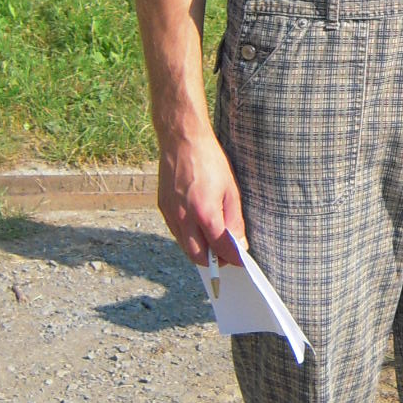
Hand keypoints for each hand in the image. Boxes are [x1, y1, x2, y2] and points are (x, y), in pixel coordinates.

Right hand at [157, 130, 245, 266]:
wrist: (182, 140)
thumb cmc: (210, 162)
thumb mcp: (231, 190)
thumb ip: (234, 221)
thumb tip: (239, 245)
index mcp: (205, 213)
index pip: (220, 249)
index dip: (232, 258)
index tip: (240, 262)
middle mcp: (184, 218)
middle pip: (198, 256)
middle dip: (213, 261)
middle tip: (226, 255)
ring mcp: (171, 214)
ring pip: (184, 246)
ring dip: (199, 250)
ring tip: (214, 241)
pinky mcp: (163, 208)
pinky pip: (176, 232)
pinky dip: (188, 237)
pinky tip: (198, 227)